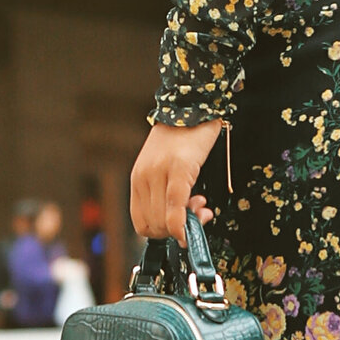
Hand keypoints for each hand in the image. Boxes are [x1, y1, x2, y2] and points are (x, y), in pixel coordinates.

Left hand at [131, 118, 226, 248]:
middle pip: (153, 225)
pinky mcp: (178, 167)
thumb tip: (178, 224)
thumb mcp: (165, 168)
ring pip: (164, 219)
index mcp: (138, 180)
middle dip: (176, 231)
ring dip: (186, 223)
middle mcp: (143, 178)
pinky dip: (183, 220)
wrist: (190, 107)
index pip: (141, 223)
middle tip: (196, 217)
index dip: (161, 233)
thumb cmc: (180, 140)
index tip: (180, 226)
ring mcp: (159, 173)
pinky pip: (176, 203)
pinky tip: (199, 216)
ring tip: (201, 207)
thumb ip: (165, 194)